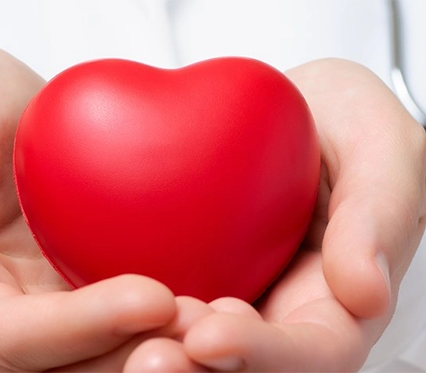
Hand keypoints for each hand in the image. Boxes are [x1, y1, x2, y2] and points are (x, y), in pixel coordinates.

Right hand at [0, 42, 186, 372]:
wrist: (12, 105)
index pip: (4, 337)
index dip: (76, 328)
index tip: (151, 297)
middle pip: (62, 367)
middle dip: (134, 352)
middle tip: (205, 325)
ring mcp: (43, 312)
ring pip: (100, 360)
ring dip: (160, 350)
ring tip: (221, 322)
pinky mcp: (85, 295)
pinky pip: (127, 326)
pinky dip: (168, 326)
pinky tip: (216, 306)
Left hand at [125, 59, 425, 372]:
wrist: (279, 105)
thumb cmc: (340, 120)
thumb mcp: (379, 145)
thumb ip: (381, 212)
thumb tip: (366, 292)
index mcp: (335, 296)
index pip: (312, 353)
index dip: (264, 355)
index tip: (211, 337)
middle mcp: (279, 306)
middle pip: (241, 364)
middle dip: (194, 365)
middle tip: (148, 357)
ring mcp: (229, 287)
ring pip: (190, 340)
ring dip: (156, 347)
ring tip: (120, 341)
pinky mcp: (187, 265)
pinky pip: (156, 296)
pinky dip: (131, 308)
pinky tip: (99, 296)